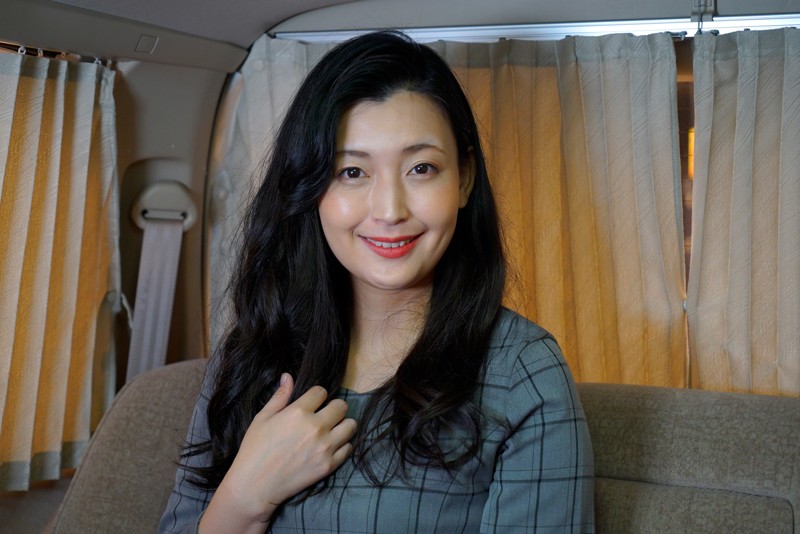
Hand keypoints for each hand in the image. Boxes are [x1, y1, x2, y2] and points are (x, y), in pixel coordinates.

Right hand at [201, 374, 355, 530]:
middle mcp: (316, 427)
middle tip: (324, 416)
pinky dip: (342, 445)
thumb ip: (280, 396)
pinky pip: (348, 448)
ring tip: (331, 430)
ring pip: (351, 425)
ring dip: (342, 425)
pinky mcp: (329, 465)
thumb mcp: (263, 418)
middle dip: (333, 407)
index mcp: (298, 412)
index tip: (312, 403)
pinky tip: (330, 446)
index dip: (316, 396)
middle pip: (341, 406)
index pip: (322, 392)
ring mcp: (325, 447)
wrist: (255, 485)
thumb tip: (288, 376)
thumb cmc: (255, 449)